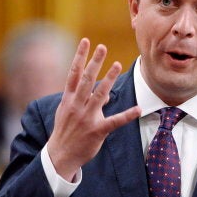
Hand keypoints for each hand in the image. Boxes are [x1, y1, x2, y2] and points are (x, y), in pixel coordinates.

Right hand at [47, 38, 141, 180]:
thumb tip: (106, 93)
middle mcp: (76, 105)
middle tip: (102, 47)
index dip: (80, 56)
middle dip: (94, 62)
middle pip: (86, 79)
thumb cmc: (65, 131)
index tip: (86, 41)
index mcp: (68, 99)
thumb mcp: (68, 112)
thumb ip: (84, 99)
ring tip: (117, 64)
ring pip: (99, 95)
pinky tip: (138, 109)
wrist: (59, 156)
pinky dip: (127, 115)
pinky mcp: (97, 131)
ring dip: (109, 79)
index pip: (74, 73)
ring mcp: (86, 118)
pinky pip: (114, 121)